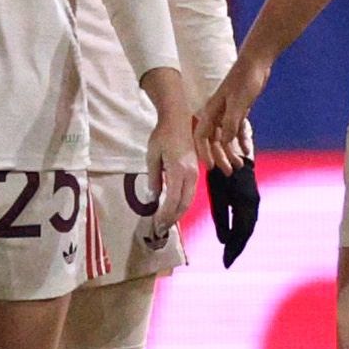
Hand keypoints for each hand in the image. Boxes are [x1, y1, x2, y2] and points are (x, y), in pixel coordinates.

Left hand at [147, 110, 197, 234]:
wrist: (179, 120)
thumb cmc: (163, 135)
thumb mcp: (152, 156)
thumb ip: (154, 178)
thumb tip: (153, 197)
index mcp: (178, 171)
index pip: (172, 200)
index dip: (165, 215)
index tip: (156, 224)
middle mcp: (190, 175)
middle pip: (183, 204)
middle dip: (172, 218)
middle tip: (160, 228)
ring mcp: (195, 173)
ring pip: (188, 200)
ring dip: (177, 213)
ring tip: (165, 221)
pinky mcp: (196, 172)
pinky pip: (190, 193)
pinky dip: (182, 204)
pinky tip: (173, 208)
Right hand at [196, 54, 269, 171]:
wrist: (256, 62)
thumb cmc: (244, 80)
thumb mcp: (238, 104)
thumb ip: (231, 124)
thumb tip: (224, 143)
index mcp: (211, 111)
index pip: (201, 136)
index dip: (203, 152)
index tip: (209, 167)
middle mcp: (216, 113)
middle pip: (214, 140)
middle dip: (220, 157)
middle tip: (229, 172)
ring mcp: (227, 112)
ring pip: (226, 136)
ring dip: (231, 151)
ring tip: (240, 165)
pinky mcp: (238, 109)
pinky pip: (237, 129)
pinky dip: (241, 139)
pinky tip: (246, 150)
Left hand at [206, 159, 260, 266]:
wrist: (234, 150)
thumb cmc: (222, 171)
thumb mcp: (217, 194)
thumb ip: (220, 217)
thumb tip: (223, 241)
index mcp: (245, 204)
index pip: (241, 233)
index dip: (234, 249)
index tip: (226, 263)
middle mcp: (253, 204)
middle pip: (246, 232)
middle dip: (237, 247)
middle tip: (227, 262)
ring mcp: (254, 200)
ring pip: (248, 226)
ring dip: (239, 240)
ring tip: (230, 253)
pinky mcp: (251, 197)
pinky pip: (247, 219)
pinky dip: (241, 230)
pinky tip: (234, 237)